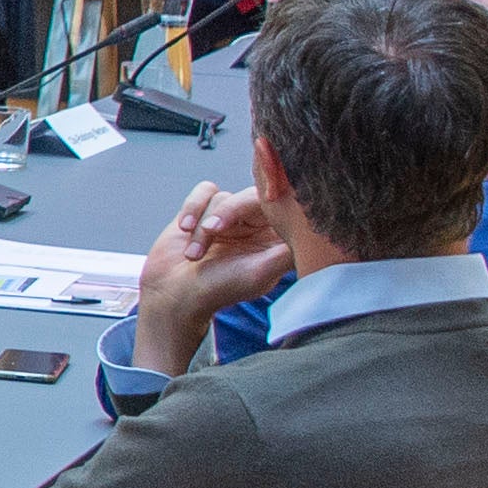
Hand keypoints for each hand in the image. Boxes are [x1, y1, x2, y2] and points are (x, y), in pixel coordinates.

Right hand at [127, 180, 295, 379]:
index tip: (251, 214)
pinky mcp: (204, 209)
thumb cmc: (219, 289)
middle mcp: (255, 224)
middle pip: (249, 196)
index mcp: (275, 237)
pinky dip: (192, 208)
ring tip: (194, 255)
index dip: (266, 204)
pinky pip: (203, 192)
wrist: (175, 294)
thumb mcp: (260, 273)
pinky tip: (184, 228)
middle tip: (213, 229)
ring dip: (202, 227)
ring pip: (222, 198)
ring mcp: (229, 216)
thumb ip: (286, 252)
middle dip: (227, 212)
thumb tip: (313, 232)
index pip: (278, 207)